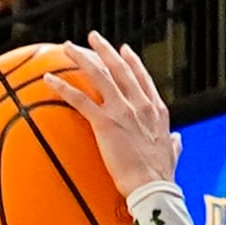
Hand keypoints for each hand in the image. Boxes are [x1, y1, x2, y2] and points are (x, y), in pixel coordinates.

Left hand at [46, 32, 174, 201]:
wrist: (152, 186)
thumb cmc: (161, 176)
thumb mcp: (172, 152)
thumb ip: (173, 143)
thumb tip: (177, 139)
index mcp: (156, 110)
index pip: (142, 78)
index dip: (132, 62)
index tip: (124, 50)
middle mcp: (139, 104)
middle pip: (119, 68)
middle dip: (104, 50)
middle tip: (92, 37)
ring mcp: (122, 110)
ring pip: (99, 75)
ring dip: (81, 58)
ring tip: (67, 47)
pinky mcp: (105, 123)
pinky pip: (80, 100)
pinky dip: (63, 88)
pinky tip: (49, 80)